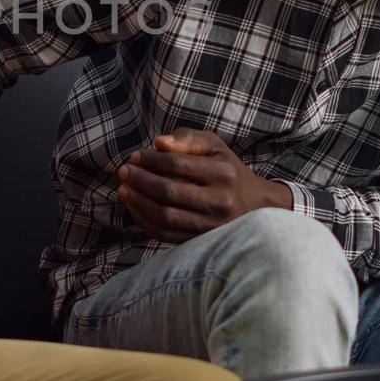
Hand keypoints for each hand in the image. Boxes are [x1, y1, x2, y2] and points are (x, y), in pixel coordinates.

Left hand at [116, 128, 292, 242]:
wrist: (256, 206)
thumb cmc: (227, 169)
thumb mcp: (214, 146)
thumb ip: (187, 138)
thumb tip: (159, 143)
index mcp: (224, 173)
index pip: (178, 164)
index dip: (151, 160)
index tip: (135, 156)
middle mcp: (221, 201)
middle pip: (169, 192)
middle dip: (140, 181)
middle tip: (123, 172)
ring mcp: (212, 226)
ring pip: (166, 216)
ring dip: (138, 203)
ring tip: (123, 190)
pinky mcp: (203, 241)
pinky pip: (167, 235)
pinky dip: (145, 222)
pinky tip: (134, 208)